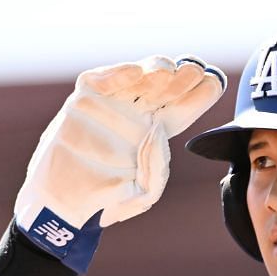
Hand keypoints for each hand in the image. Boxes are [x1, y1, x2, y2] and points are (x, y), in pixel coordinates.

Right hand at [14, 56, 225, 273]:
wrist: (62, 205)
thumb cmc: (103, 201)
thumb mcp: (141, 194)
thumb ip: (156, 169)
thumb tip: (157, 133)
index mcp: (154, 133)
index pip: (182, 108)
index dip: (199, 94)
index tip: (213, 82)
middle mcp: (135, 114)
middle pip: (164, 88)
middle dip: (181, 78)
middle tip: (194, 71)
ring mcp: (109, 105)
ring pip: (137, 78)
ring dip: (154, 69)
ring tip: (169, 70)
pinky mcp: (83, 102)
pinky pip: (100, 80)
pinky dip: (117, 74)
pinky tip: (136, 72)